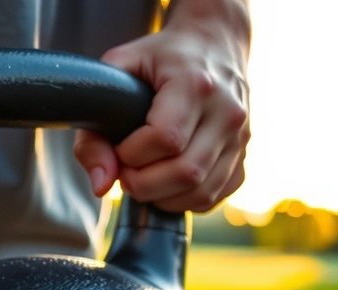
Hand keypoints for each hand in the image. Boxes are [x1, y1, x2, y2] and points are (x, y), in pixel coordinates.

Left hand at [74, 4, 250, 212]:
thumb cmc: (161, 57)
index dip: (131, 156)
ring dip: (162, 196)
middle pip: (186, 173)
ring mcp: (240, 135)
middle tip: (125, 170)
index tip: (118, 148)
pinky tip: (166, 181)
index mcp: (196, 83)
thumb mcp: (118, 70)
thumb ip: (94, 128)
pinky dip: (184, 200)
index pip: (165, 140)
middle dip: (143, 184)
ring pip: (202, 192)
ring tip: (143, 176)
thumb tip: (101, 184)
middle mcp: (227, 111)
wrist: (215, 41)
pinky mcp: (243, 155)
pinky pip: (214, 196)